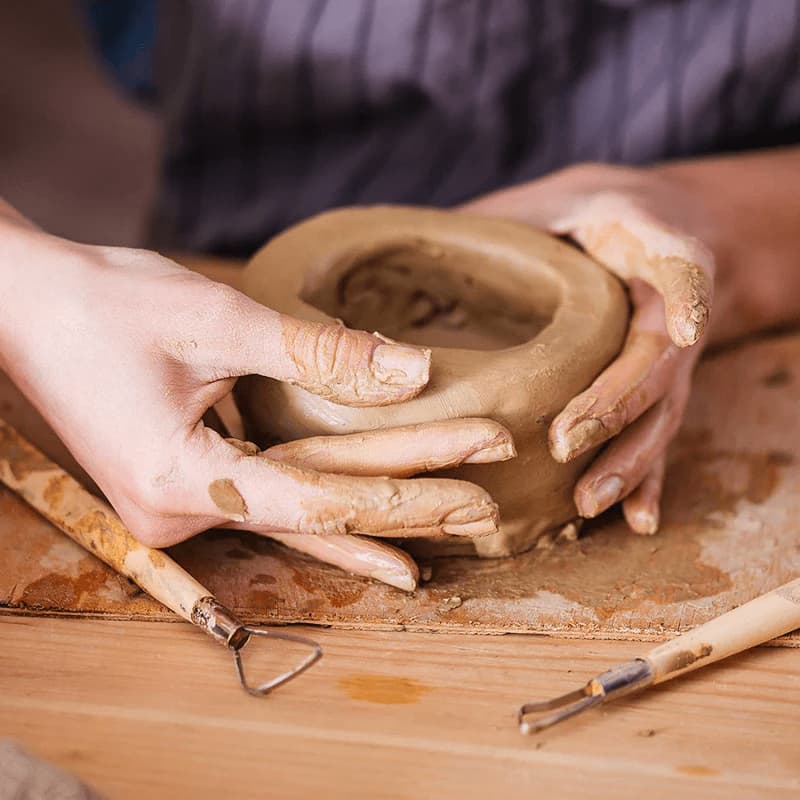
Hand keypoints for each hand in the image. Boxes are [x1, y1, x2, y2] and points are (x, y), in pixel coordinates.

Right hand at [0, 218, 509, 589]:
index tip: (479, 481)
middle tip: (488, 510)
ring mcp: (178, 505)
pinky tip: (370, 534)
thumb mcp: (216, 319)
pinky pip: (270, 500)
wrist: (23, 307)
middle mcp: (180, 512)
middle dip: (406, 506)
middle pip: (319, 511)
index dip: (406, 491)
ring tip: (445, 541)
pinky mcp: (183, 482)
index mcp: (181, 480)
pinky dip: (324, 510)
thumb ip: (319, 353)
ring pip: (299, 513)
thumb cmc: (103, 304)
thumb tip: (414, 373)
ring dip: (372, 519)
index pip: (322, 497)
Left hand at [462, 163, 715, 533]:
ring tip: (588, 503)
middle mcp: (671, 314)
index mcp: (656, 250)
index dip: (689, 296)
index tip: (688, 325)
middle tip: (563, 441)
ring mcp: (670, 361)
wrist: (661, 230)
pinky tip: (634, 522)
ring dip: (627, 461)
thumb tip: (433, 237)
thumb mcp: (562, 199)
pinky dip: (646, 481)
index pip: (684, 267)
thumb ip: (516, 216)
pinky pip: (656, 440)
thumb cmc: (597, 214)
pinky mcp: (660, 393)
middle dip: (613, 404)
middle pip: (656, 364)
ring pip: (659, 416)